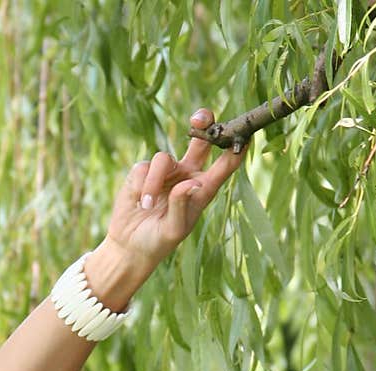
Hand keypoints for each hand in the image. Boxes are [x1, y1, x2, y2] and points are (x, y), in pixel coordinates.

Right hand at [103, 107, 249, 276]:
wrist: (130, 246)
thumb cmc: (158, 241)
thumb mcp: (173, 230)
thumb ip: (181, 206)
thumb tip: (191, 183)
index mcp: (203, 189)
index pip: (225, 165)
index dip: (236, 147)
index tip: (245, 133)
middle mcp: (188, 175)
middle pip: (201, 140)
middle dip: (203, 122)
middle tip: (199, 118)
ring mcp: (166, 171)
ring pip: (164, 158)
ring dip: (154, 181)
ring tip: (147, 205)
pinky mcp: (143, 171)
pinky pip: (144, 167)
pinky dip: (141, 185)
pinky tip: (138, 202)